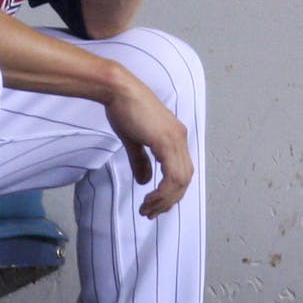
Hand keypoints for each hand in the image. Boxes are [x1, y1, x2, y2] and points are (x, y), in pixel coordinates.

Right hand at [102, 71, 193, 218]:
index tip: (155, 205)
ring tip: (148, 210)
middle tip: (152, 213)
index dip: (171, 192)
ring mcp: (175, 139)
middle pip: (185, 179)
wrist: (118, 89)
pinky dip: (163, 191)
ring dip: (165, 200)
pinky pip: (172, 175)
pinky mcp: (166, 141)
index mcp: (175, 137)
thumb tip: (144, 181)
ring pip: (180, 181)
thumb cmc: (123, 108)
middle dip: (169, 200)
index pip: (181, 171)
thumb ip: (141, 161)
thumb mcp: (133, 139)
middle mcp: (180, 138)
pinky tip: (150, 197)